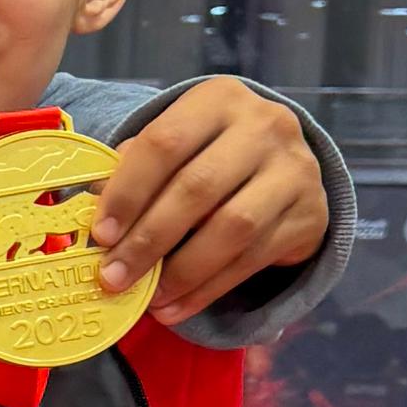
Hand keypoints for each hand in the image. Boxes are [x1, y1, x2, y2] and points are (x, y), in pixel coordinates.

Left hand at [93, 81, 328, 327]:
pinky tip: (177, 307)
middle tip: (114, 277)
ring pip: (231, 228)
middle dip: (148, 240)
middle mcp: (265, 126)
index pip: (164, 143)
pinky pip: (253, 259)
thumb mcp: (178, 147)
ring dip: (181, 271)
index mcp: (218, 99)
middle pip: (197, 188)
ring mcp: (295, 169)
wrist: (286, 167)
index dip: (128, 193)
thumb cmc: (213, 154)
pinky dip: (209, 289)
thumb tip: (96, 217)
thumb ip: (138, 170)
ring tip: (148, 298)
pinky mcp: (311, 213)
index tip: (100, 235)